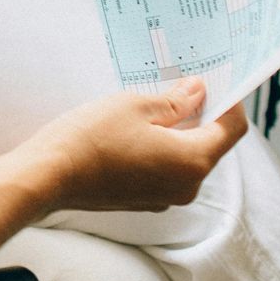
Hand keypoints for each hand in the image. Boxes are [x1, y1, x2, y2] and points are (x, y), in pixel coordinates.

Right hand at [16, 78, 247, 213]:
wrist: (48, 176)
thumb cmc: (91, 138)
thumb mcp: (136, 106)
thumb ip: (175, 101)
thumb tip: (198, 92)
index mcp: (193, 161)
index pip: (231, 130)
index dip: (230, 102)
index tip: (219, 80)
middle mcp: (186, 186)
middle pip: (209, 144)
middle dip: (201, 114)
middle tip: (183, 84)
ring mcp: (164, 197)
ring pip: (185, 158)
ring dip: (178, 132)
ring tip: (155, 104)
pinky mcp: (143, 200)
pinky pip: (165, 171)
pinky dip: (161, 149)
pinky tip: (136, 130)